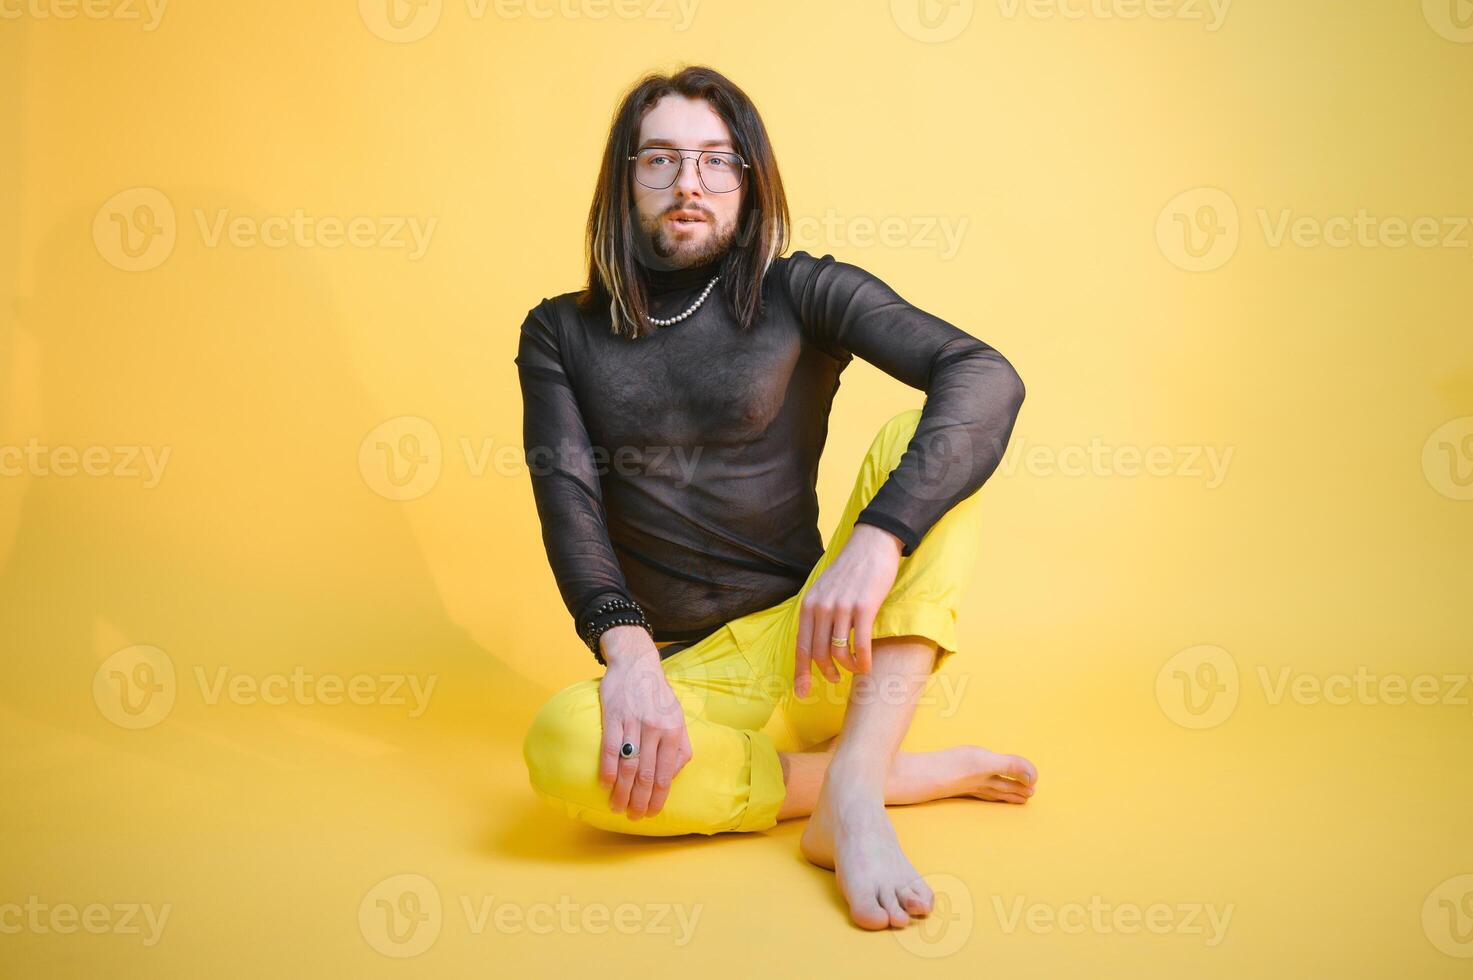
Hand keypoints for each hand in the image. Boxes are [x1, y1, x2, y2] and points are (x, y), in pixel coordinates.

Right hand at [596, 626, 691, 819]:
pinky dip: (607, 768)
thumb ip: (680, 746)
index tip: (651, 814)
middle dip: (639, 800)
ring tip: (617, 807)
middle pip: (647, 774)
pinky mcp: (614, 714)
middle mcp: (655, 728)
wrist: (637, 664)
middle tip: (632, 817)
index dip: (658, 797)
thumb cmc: (658, 696)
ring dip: (622, 791)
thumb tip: (674, 775)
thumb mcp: (678, 718)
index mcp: (673, 732)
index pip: (666, 773)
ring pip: (629, 764)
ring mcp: (634, 721)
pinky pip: (610, 746)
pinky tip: (605, 784)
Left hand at [794, 523, 903, 697]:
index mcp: (809, 605)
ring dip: (847, 667)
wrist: (871, 545)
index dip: (801, 672)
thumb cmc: (850, 571)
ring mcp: (842, 608)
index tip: (801, 692)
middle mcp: (821, 607)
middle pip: (818, 653)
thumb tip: (816, 643)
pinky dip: (863, 660)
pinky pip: (861, 644)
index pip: (801, 646)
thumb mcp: (823, 590)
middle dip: (826, 672)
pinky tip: (867, 665)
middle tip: (835, 680)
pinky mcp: (863, 608)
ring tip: (855, 669)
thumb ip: (818, 613)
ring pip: (839, 651)